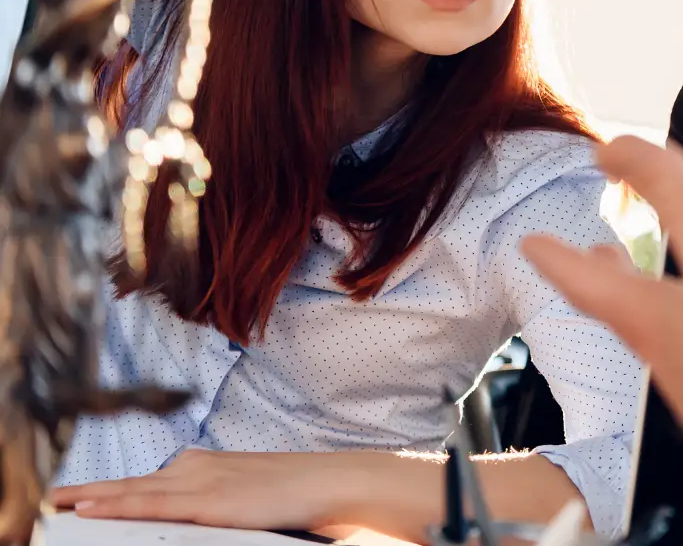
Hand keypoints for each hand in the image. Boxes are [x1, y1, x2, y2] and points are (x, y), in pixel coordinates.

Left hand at [50, 450, 366, 530]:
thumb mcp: (251, 494)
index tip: (86, 496)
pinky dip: (117, 506)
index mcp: (207, 466)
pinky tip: (90, 510)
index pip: (149, 480)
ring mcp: (200, 483)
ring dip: (92, 498)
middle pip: (132, 483)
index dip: (115, 488)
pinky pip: (150, 506)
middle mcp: (197, 468)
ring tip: (59, 503)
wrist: (329, 481)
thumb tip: (206, 514)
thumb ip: (220, 500)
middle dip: (91, 491)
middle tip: (56, 497)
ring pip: (133, 492)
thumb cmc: (299, 492)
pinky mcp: (207, 502)